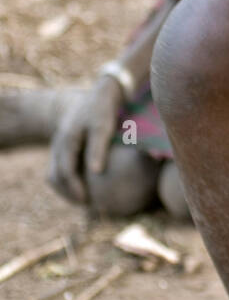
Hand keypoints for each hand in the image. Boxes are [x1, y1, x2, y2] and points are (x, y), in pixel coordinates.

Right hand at [47, 75, 123, 204]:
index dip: (74, 188)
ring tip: (84, 200)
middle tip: (85, 205)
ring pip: (55, 174)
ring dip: (66, 189)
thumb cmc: (102, 110)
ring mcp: (59, 146)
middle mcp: (59, 145)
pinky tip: (83, 188)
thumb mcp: (102, 126)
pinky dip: (68, 181)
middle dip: (69, 192)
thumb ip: (98, 147)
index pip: (65, 171)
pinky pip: (59, 169)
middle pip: (57, 176)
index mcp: (67, 141)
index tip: (86, 200)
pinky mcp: (64, 148)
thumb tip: (96, 172)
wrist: (98, 94)